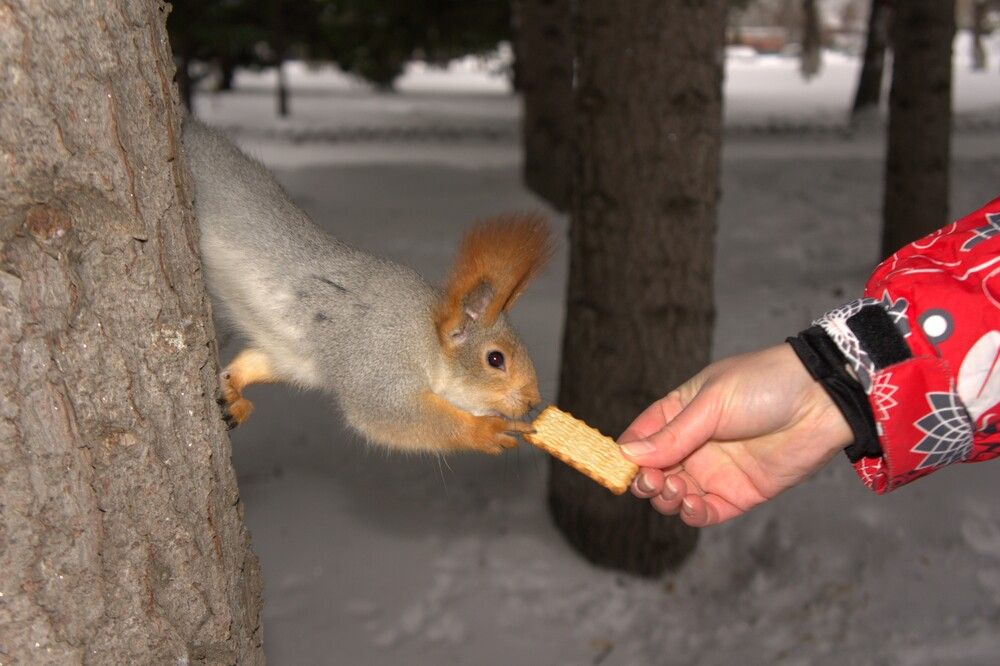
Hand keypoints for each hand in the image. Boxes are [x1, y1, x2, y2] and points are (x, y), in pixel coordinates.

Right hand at [618, 344, 852, 526]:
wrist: (823, 400)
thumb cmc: (765, 385)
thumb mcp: (711, 403)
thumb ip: (672, 435)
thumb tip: (628, 456)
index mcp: (679, 413)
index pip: (640, 439)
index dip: (626, 456)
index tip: (619, 468)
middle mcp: (693, 444)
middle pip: (653, 472)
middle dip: (646, 481)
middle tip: (652, 482)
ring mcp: (715, 470)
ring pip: (675, 496)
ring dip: (667, 498)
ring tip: (676, 489)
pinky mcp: (739, 493)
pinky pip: (706, 512)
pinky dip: (692, 515)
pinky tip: (691, 504)